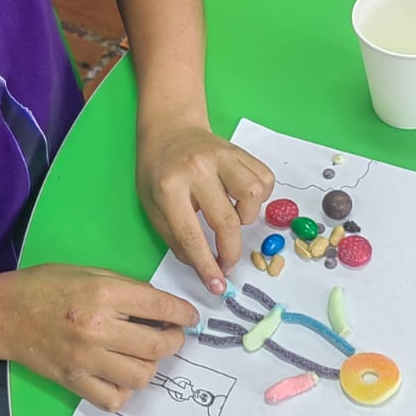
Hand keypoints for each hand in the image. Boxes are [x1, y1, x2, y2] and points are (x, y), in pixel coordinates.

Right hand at [0, 265, 197, 411]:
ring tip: (143, 354)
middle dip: (175, 341)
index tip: (190, 318)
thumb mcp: (89, 273)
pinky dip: (125, 390)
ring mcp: (85, 360)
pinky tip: (121, 374)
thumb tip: (162, 308)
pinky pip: (115, 399)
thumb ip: (127, 289)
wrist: (3, 314)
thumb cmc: (45, 287)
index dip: (184, 314)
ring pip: (142, 376)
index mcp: (103, 295)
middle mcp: (97, 329)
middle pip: (158, 347)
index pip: (161, 308)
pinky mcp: (74, 382)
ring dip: (151, 366)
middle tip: (171, 336)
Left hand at [136, 124, 274, 295]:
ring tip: (231, 217)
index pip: (191, 235)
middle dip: (230, 252)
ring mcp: (222, 156)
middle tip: (226, 264)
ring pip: (252, 195)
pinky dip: (258, 197)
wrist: (170, 130)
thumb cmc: (157, 172)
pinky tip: (240, 199)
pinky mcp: (240, 151)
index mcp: (169, 186)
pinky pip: (264, 180)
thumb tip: (203, 265)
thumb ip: (176, 238)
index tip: (217, 286)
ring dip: (246, 217)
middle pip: (226, 221)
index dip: (207, 265)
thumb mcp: (152, 207)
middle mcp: (198, 169)